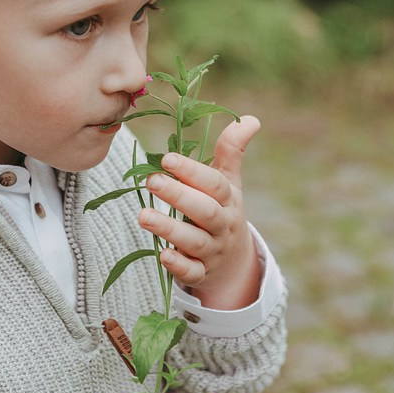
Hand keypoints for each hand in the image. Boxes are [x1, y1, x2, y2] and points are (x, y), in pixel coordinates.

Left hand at [139, 116, 261, 309]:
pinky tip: (161, 254)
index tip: (167, 159)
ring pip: (195, 242)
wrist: (235, 263)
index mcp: (228, 200)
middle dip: (179, 196)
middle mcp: (222, 225)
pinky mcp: (201, 273)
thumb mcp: (230, 183)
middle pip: (205, 211)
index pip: (214, 184)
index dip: (193, 172)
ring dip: (169, 229)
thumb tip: (250, 118)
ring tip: (143, 216)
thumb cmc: (224, 211)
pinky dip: (179, 265)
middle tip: (151, 180)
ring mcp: (213, 251)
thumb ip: (232, 151)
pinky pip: (192, 273)